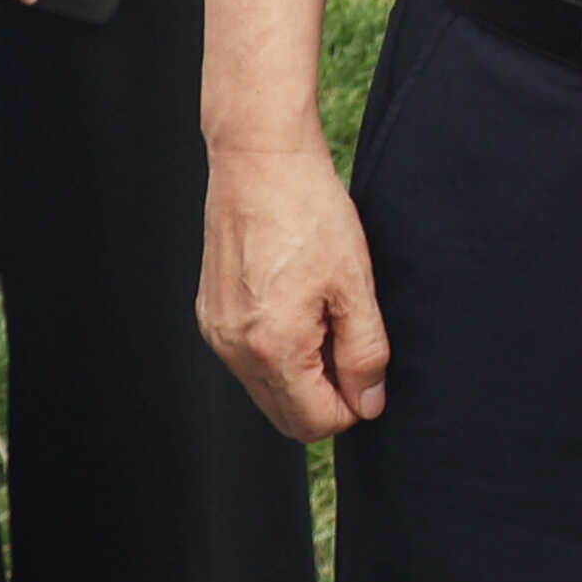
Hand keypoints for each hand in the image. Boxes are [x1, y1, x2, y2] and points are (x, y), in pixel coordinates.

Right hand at [199, 137, 389, 442]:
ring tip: (325, 316)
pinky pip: (248, 360)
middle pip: (285, 417)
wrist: (259, 160)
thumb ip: (365, 352)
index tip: (370, 371)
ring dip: (302, 375)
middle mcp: (235, 349)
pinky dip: (278, 352)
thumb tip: (369, 404)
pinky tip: (298, 305)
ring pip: (266, 390)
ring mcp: (217, 332)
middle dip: (325, 398)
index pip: (314, 422)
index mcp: (273, 347)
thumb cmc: (310, 213)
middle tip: (352, 344)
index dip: (352, 407)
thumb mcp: (355, 283)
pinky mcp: (211, 314)